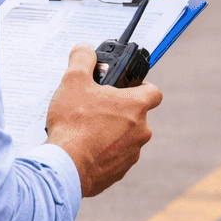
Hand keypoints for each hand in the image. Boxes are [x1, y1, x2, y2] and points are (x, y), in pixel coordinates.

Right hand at [45, 42, 162, 197]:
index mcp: (136, 106)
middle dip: (119, 111)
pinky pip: (116, 158)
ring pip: (127, 138)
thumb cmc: (73, 123)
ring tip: (87, 129)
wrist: (66, 166)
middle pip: (137, 116)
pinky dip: (104, 153)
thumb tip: (84, 48)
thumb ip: (82, 59)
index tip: (128, 88)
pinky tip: (85, 149)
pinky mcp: (119, 172)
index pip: (154, 92)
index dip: (143, 87)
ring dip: (112, 133)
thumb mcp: (73, 81)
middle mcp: (141, 131)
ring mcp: (132, 154)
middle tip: (97, 107)